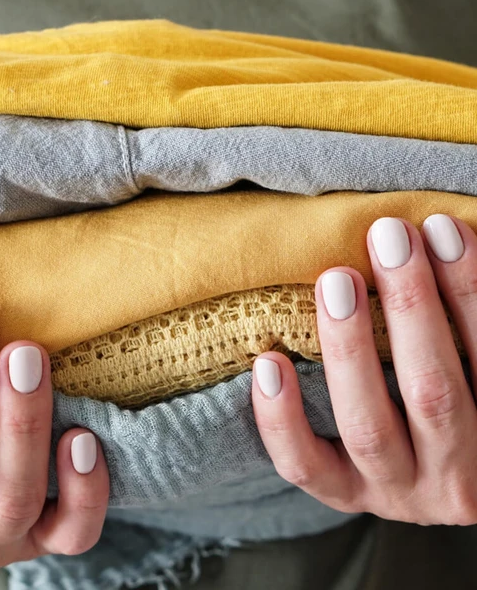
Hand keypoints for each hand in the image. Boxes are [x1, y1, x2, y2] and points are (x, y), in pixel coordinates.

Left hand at [252, 214, 476, 524]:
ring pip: (367, 427)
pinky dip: (281, 418)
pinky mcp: (343, 495)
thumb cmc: (455, 398)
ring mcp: (396, 492)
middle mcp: (457, 475)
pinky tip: (268, 363)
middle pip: (432, 391)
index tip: (439, 229)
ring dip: (349, 348)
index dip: (467, 291)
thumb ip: (456, 327)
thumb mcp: (467, 368)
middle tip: (388, 237)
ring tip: (336, 281)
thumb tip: (436, 241)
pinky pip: (305, 465)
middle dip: (412, 307)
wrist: (433, 475)